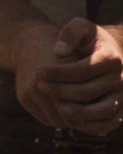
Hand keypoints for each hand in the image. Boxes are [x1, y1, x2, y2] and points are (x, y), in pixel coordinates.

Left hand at [35, 17, 122, 134]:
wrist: (114, 55)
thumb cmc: (92, 41)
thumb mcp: (83, 27)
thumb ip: (70, 33)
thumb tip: (59, 52)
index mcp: (111, 58)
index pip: (82, 69)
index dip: (59, 72)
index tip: (39, 71)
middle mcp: (121, 80)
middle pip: (88, 91)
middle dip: (61, 90)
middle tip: (40, 86)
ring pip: (101, 111)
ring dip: (78, 113)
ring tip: (58, 108)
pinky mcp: (121, 113)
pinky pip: (107, 124)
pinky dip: (90, 125)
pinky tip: (71, 119)